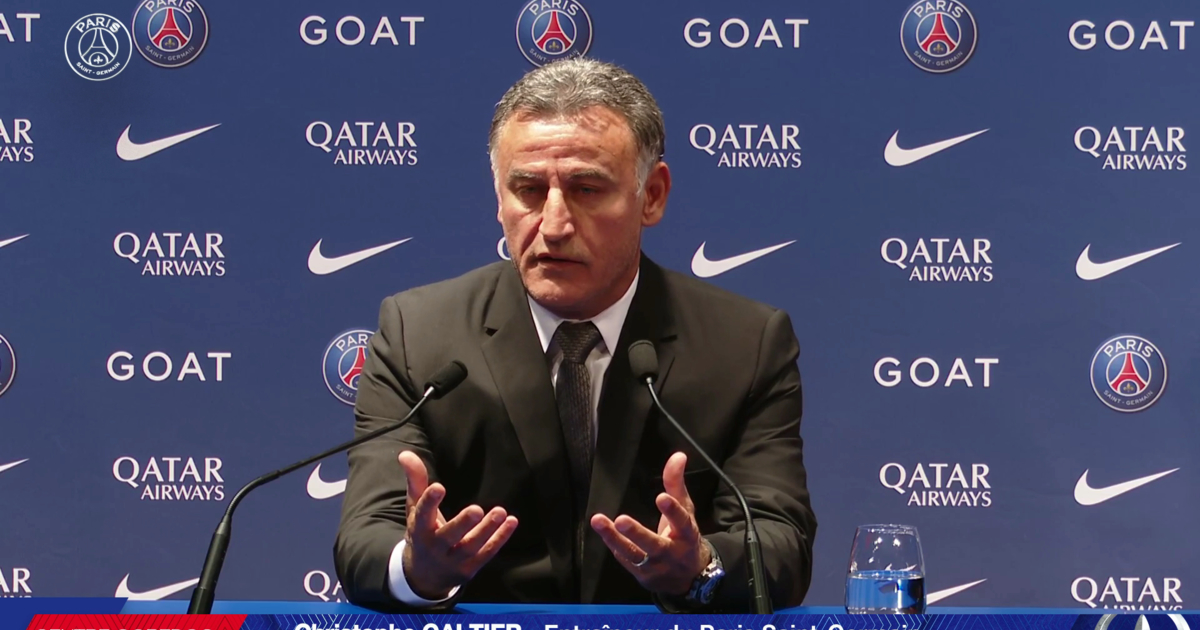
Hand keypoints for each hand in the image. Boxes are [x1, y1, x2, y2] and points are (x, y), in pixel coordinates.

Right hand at [398, 451, 518, 599]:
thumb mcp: (415, 508)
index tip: (438, 487)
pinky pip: (486, 554)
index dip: (429, 502)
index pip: (422, 515)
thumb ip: (415, 480)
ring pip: (470, 546)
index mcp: (419, 529)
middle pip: (449, 536)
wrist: (423, 576)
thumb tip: (406, 453)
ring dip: (487, 530)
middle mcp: (434, 547)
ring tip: (500, 512)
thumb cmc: (422, 532)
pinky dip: (500, 538)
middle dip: (462, 524)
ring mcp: (453, 561)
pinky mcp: (469, 569)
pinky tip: (511, 522)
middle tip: (476, 509)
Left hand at [590, 452, 709, 595]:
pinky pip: (625, 559)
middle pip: (653, 544)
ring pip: (633, 554)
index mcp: (687, 535)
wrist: (691, 578)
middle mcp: (671, 553)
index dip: (672, 511)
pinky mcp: (642, 576)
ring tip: (598, 521)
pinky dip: (614, 545)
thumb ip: (676, 484)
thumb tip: (678, 455)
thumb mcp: (686, 510)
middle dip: (637, 533)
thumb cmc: (685, 536)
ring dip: (614, 539)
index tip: (661, 497)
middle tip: (621, 520)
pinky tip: (602, 531)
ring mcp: (656, 567)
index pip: (681, 522)